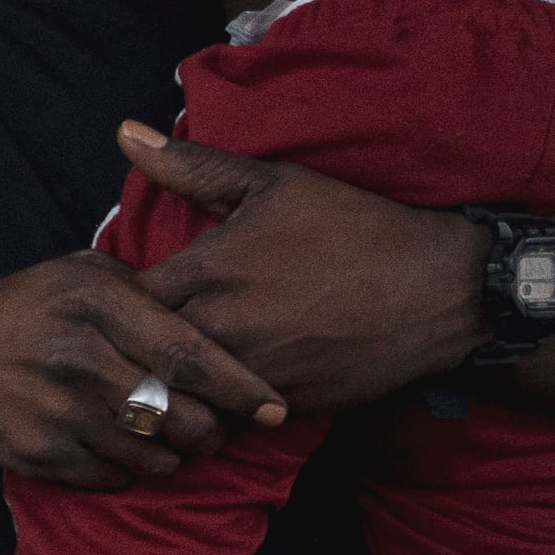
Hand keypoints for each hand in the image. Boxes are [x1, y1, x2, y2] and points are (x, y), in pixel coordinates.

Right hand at [0, 254, 287, 490]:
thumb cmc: (18, 312)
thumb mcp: (76, 275)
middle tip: (219, 430)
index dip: (241, 386)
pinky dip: (131, 471)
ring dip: (175, 455)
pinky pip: (116, 477)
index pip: (191, 353)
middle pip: (182, 414)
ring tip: (173, 441)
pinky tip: (123, 450)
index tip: (275, 408)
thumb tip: (223, 313)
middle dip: (213, 431)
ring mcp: (58, 410)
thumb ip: (144, 289)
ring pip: (155, 454)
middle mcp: (78, 356)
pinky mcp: (40, 453)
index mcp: (95, 301)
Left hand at [120, 123, 488, 414]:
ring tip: (160, 377)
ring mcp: (248, 373)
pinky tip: (206, 398)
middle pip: (137, 355)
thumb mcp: (273, 185)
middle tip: (126, 346)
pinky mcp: (276, 409)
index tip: (118, 302)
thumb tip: (123, 133)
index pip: (120, 301)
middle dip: (126, 353)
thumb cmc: (354, 228)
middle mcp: (220, 327)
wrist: (441, 290)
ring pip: (173, 396)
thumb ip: (192, 167)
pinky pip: (218, 422)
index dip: (113, 304)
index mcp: (207, 271)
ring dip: (162, 390)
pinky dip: (205, 414)